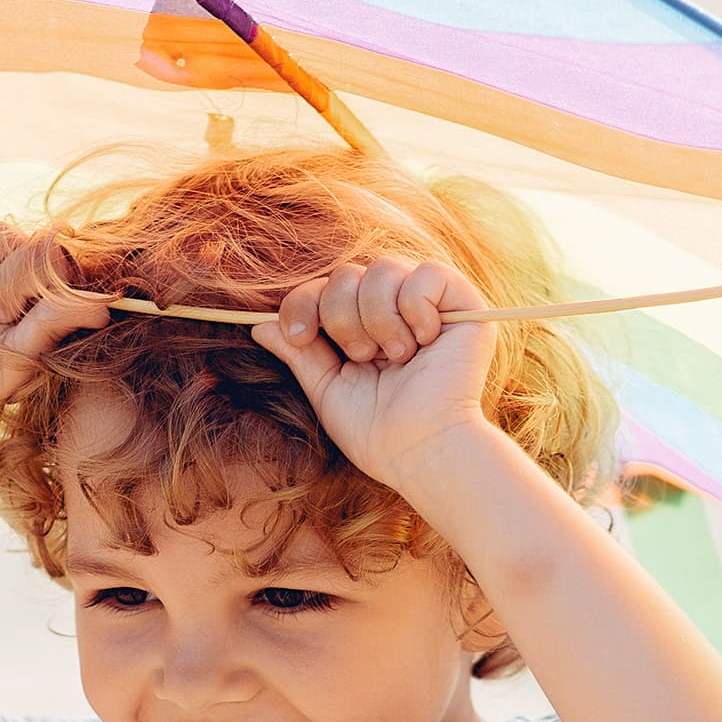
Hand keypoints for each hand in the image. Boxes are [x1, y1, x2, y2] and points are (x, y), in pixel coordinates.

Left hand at [253, 258, 495, 490]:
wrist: (419, 453)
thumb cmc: (377, 432)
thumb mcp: (327, 388)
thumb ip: (300, 354)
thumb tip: (258, 325)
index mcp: (365, 326)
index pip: (324, 286)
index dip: (303, 302)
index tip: (300, 337)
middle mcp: (397, 309)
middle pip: (349, 272)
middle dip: (342, 317)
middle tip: (362, 357)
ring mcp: (430, 304)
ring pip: (385, 268)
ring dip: (378, 318)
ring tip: (395, 357)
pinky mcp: (464, 304)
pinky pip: (429, 273)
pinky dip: (417, 307)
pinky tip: (424, 342)